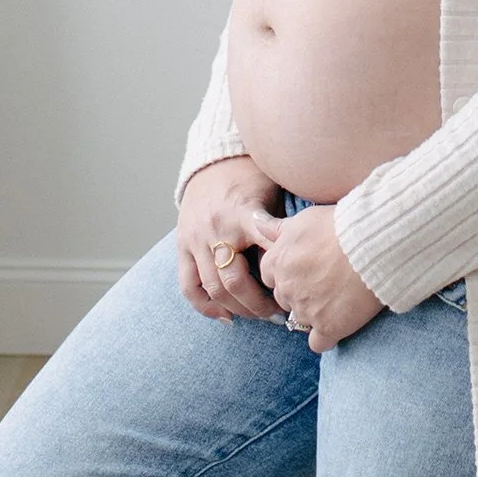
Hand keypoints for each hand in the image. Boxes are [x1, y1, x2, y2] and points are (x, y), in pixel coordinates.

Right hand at [176, 157, 283, 321]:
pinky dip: (205, 306)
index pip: (263, 257)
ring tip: (257, 316)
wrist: (216, 160)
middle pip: (234, 283)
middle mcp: (215, 230)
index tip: (294, 297)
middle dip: (258, 306)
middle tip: (278, 314)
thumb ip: (278, 232)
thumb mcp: (273, 198)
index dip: (278, 283)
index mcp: (243, 216)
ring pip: (212, 289)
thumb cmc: (253, 179)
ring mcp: (195, 239)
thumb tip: (295, 267)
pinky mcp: (182, 245)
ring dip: (236, 309)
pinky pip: (188, 286)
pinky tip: (225, 316)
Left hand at [257, 203, 382, 352]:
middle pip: (284, 299)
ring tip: (338, 299)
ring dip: (314, 313)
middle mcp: (286, 288)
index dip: (288, 273)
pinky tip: (339, 324)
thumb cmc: (340, 226)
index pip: (270, 276)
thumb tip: (256, 223)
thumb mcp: (304, 220)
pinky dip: (326, 336)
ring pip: (300, 319)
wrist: (373, 244)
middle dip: (300, 293)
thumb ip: (277, 228)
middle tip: (325, 282)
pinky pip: (318, 343)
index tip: (307, 269)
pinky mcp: (328, 327)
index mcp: (277, 262)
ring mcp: (306, 310)